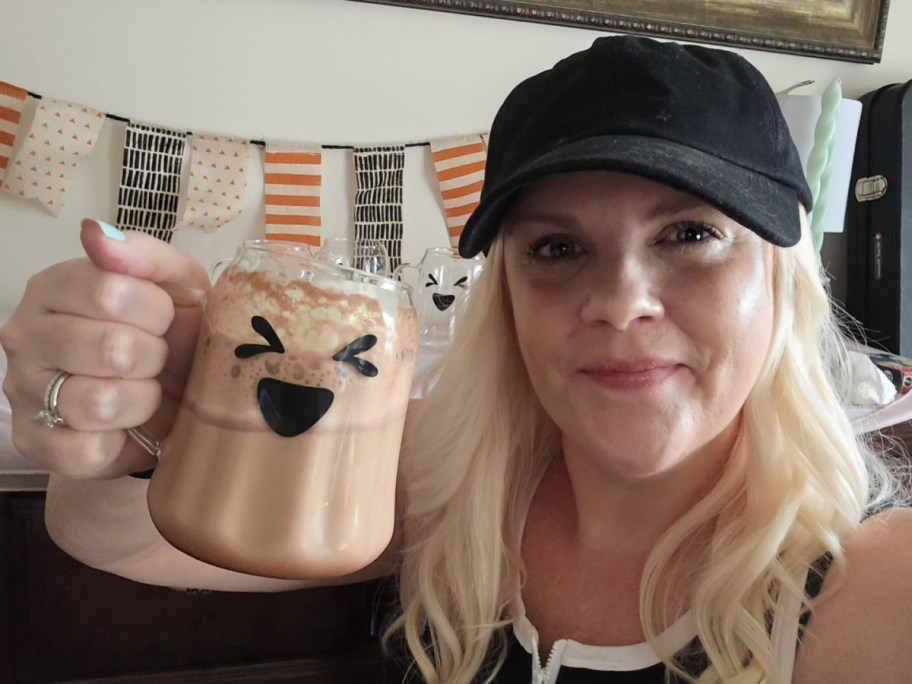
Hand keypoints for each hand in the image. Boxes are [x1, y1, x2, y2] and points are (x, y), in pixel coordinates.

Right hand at [0, 220, 210, 477]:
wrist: (168, 398)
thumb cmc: (170, 333)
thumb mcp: (179, 285)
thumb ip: (145, 255)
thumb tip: (96, 232)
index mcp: (55, 287)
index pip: (109, 291)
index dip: (157, 312)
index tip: (163, 320)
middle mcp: (26, 335)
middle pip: (111, 348)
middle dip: (154, 357)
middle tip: (154, 359)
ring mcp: (23, 391)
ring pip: (102, 403)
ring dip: (145, 400)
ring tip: (144, 392)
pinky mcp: (35, 443)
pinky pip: (88, 450)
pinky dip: (125, 442)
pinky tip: (127, 426)